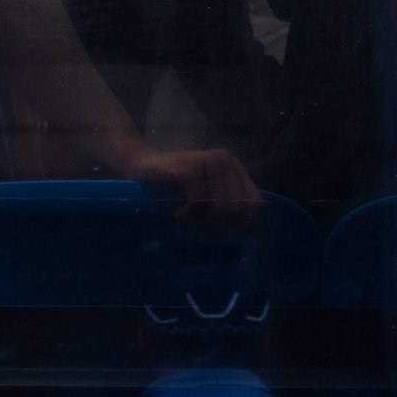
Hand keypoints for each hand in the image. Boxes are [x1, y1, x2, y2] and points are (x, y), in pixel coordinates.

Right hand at [119, 147, 260, 220]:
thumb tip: (246, 233)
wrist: (140, 165)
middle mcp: (224, 159)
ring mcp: (207, 160)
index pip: (256, 203)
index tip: (230, 237)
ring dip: (202, 220)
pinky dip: (188, 214)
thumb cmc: (173, 183)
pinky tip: (179, 214)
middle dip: (220, 224)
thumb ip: (226, 204)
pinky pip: (198, 202)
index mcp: (233, 166)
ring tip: (187, 218)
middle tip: (201, 227)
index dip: (247, 225)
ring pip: (220, 206)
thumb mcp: (206, 192)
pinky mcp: (190, 167)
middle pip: (238, 208)